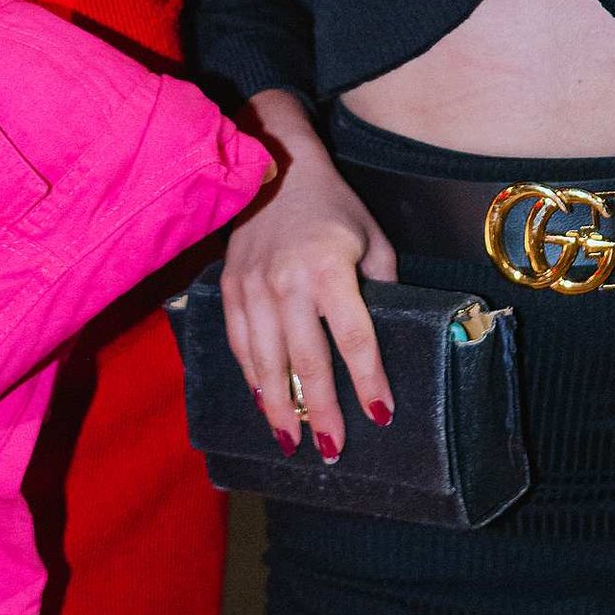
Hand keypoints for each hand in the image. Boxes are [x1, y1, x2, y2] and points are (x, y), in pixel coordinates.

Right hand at [221, 90, 397, 462]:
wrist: (275, 166)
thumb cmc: (332, 204)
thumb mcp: (372, 237)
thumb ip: (380, 285)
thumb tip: (385, 334)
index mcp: (329, 268)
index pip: (353, 338)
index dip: (368, 381)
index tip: (381, 414)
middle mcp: (287, 281)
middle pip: (306, 362)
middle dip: (320, 410)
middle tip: (332, 448)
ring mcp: (252, 287)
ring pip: (266, 362)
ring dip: (279, 407)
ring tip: (292, 441)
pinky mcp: (229, 288)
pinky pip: (239, 344)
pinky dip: (251, 377)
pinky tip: (263, 402)